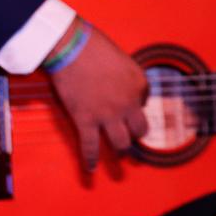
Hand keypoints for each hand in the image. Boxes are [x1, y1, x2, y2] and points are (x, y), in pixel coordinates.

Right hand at [46, 21, 149, 170]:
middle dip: (135, 134)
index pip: (144, 104)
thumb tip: (123, 91)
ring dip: (120, 150)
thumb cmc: (93, 46)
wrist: (70, 46)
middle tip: (129, 137)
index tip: (126, 107)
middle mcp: (128, 104)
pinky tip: (91, 169)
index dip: (134, 106)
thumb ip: (127, 78)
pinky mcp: (86, 120)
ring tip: (117, 154)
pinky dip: (90, 159)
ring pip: (121, 143)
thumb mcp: (122, 58)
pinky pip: (90, 146)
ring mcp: (107, 115)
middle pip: (140, 130)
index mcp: (139, 85)